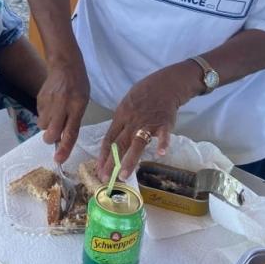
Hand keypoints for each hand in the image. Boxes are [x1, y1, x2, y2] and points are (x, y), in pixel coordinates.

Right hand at [37, 57, 89, 163]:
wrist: (65, 65)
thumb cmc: (78, 86)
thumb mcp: (82, 102)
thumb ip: (74, 120)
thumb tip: (63, 139)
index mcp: (77, 106)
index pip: (71, 132)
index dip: (65, 148)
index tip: (59, 159)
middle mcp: (62, 105)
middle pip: (52, 133)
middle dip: (51, 139)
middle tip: (54, 135)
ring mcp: (49, 102)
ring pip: (43, 126)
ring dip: (48, 125)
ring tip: (54, 114)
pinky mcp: (39, 99)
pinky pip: (39, 115)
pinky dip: (45, 115)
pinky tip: (51, 105)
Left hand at [98, 61, 201, 179]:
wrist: (165, 84)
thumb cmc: (144, 94)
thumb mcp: (126, 104)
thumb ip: (121, 122)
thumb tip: (113, 140)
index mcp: (121, 117)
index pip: (109, 138)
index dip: (103, 155)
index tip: (99, 169)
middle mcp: (132, 121)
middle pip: (119, 144)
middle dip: (111, 163)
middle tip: (105, 178)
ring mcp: (148, 123)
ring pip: (137, 143)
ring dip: (130, 160)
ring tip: (124, 175)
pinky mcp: (164, 123)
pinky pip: (164, 134)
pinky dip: (163, 143)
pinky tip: (161, 153)